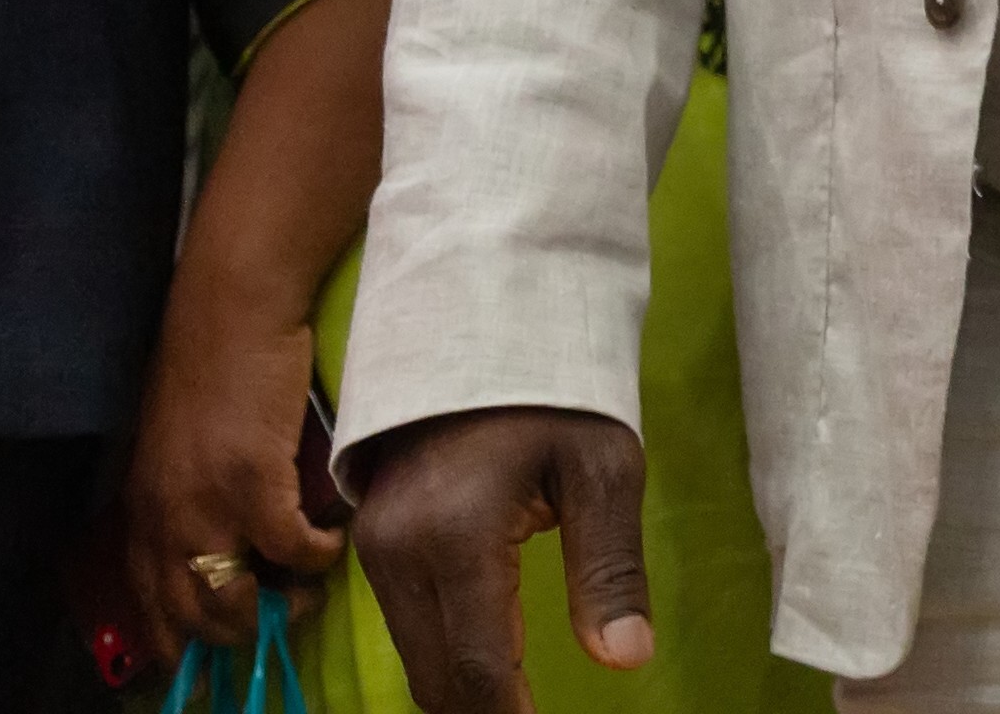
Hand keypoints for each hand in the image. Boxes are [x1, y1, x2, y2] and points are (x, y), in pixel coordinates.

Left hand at [121, 279, 343, 658]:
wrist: (231, 309)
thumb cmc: (211, 365)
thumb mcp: (180, 449)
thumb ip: (189, 498)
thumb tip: (224, 541)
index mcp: (144, 515)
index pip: (153, 610)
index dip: (186, 644)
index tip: (225, 648)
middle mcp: (165, 522)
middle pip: (193, 620)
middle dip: (241, 634)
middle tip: (282, 613)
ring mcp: (207, 507)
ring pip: (235, 602)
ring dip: (279, 607)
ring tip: (308, 587)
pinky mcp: (255, 482)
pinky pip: (292, 550)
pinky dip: (317, 556)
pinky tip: (332, 538)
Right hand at [353, 407, 652, 712]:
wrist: (484, 325)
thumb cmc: (557, 395)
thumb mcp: (604, 469)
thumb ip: (611, 569)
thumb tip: (627, 659)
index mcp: (456, 537)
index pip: (479, 667)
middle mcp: (399, 553)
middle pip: (439, 678)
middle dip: (488, 712)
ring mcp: (376, 550)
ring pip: (417, 660)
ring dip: (465, 692)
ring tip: (520, 705)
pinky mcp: (372, 545)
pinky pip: (407, 628)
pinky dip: (446, 659)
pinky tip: (492, 671)